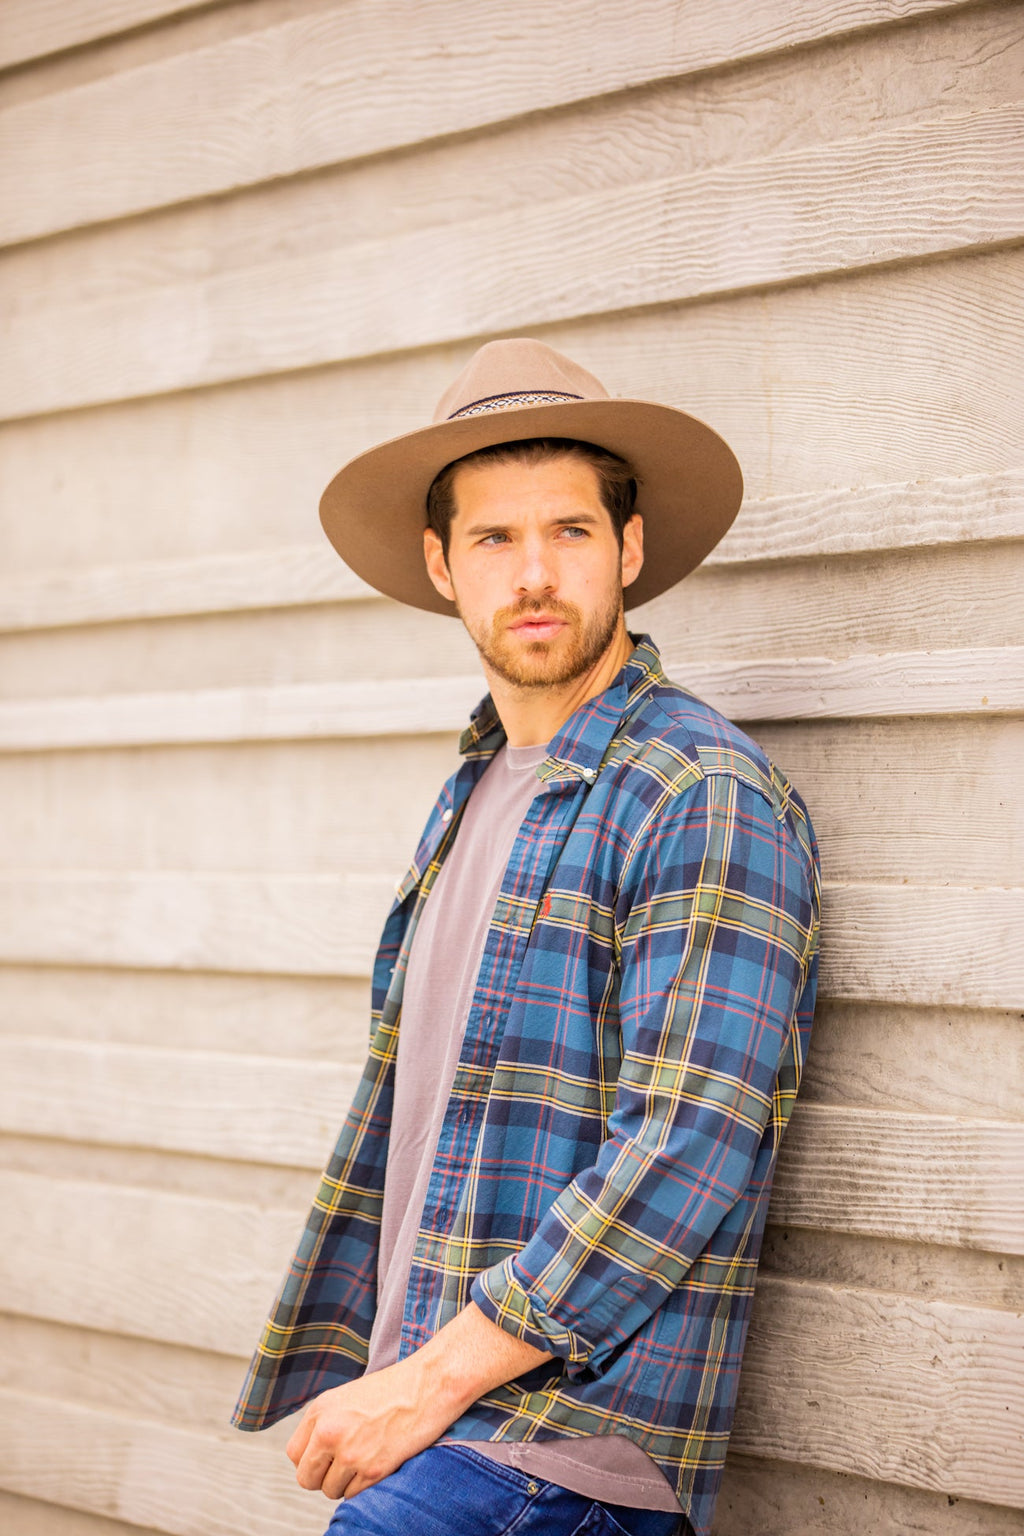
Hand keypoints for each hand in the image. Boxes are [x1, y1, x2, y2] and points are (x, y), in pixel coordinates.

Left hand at [285, 1354, 446, 1500]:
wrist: (427, 1385)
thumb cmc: (392, 1390)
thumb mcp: (347, 1397)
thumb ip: (324, 1423)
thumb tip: (311, 1457)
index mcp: (320, 1410)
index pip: (294, 1454)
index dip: (310, 1459)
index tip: (327, 1456)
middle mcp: (329, 1432)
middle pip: (307, 1479)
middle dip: (323, 1477)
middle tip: (345, 1464)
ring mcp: (350, 1453)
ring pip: (330, 1490)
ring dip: (346, 1482)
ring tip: (366, 1458)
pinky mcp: (372, 1470)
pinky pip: (353, 1494)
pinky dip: (364, 1486)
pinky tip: (379, 1462)